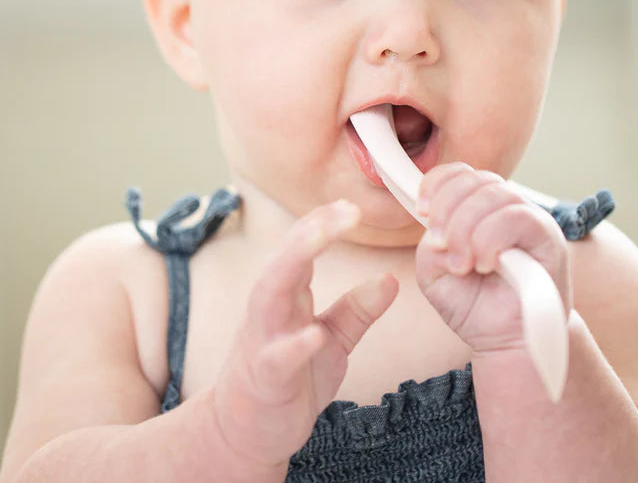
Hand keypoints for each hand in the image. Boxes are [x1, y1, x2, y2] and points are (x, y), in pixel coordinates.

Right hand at [211, 200, 398, 471]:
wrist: (247, 432)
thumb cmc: (289, 379)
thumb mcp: (331, 340)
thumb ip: (356, 310)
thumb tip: (390, 280)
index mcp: (287, 295)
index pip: (303, 246)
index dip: (326, 222)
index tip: (354, 205)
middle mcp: (271, 308)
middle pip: (288, 257)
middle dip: (314, 229)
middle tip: (347, 209)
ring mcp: (264, 340)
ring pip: (271, 292)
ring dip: (295, 261)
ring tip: (321, 237)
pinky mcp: (266, 378)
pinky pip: (278, 357)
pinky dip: (295, 345)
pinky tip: (315, 334)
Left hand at [415, 163, 571, 354]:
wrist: (507, 343)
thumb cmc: (474, 305)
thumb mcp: (435, 271)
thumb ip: (431, 242)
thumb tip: (438, 225)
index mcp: (478, 208)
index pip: (460, 173)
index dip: (437, 184)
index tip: (422, 211)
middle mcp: (506, 207)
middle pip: (473, 180)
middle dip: (447, 211)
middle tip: (441, 246)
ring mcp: (530, 218)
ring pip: (493, 195)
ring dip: (466, 229)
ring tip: (463, 264)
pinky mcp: (549, 236)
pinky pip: (517, 217)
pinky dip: (490, 239)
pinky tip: (484, 264)